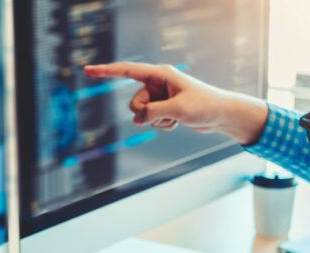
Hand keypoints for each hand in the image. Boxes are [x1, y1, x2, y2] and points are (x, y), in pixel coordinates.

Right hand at [83, 62, 267, 144]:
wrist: (221, 115)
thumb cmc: (204, 105)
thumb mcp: (177, 109)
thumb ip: (152, 112)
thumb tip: (136, 119)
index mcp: (160, 74)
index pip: (127, 71)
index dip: (106, 71)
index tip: (87, 70)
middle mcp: (157, 83)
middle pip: (134, 102)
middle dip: (145, 114)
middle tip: (166, 115)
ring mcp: (159, 96)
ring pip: (141, 114)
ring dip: (156, 121)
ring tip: (175, 118)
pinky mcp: (163, 108)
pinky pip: (151, 121)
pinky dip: (162, 125)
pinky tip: (177, 122)